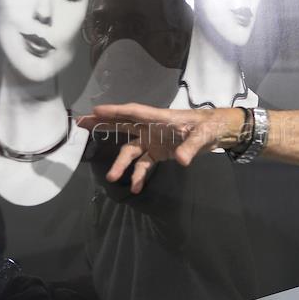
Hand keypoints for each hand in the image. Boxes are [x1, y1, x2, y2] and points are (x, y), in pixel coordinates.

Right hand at [77, 103, 244, 193]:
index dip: (114, 112)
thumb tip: (181, 160)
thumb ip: (191, 146)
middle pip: (122, 125)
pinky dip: (139, 176)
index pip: (133, 112)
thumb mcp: (202, 135)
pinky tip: (136, 188)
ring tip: (112, 178)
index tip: (95, 111)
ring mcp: (153, 141)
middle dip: (102, 124)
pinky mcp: (158, 153)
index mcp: (159, 118)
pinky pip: (143, 165)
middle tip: (81, 123)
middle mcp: (151, 128)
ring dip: (121, 164)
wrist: (218, 132)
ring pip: (130, 150)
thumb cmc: (209, 127)